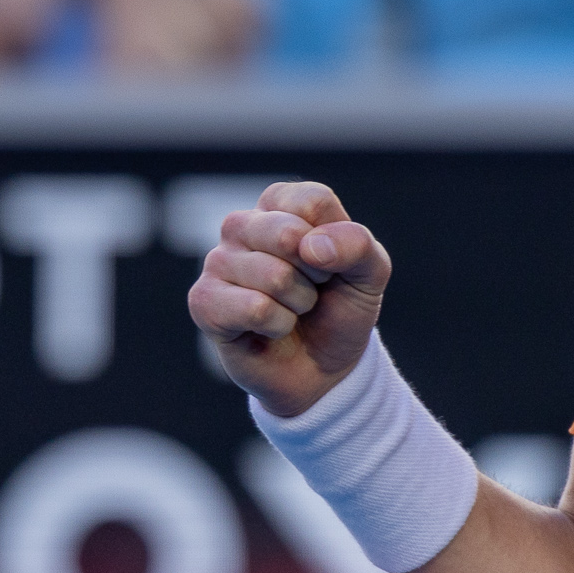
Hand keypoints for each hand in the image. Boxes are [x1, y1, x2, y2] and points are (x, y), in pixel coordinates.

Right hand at [188, 181, 391, 416]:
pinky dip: (279, 326)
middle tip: (312, 289)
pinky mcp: (204, 302)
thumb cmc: (340, 309)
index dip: (335, 242)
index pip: (312, 201)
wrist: (323, 371)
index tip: (330, 263)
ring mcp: (217, 262)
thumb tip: (310, 246)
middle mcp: (241, 225)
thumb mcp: (370, 272)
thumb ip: (357, 245)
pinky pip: (255, 309)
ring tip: (291, 310)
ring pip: (274, 276)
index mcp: (279, 204)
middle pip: (288, 234)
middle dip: (317, 274)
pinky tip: (271, 329)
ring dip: (299, 304)